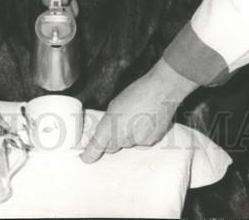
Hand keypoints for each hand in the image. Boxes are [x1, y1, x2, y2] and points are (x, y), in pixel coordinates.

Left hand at [80, 58, 197, 163]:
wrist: (162, 90)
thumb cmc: (139, 91)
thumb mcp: (116, 103)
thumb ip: (109, 120)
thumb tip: (108, 130)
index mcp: (109, 126)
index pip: (95, 148)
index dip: (89, 155)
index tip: (86, 157)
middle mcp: (122, 137)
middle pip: (112, 146)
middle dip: (113, 139)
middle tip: (120, 124)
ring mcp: (137, 142)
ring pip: (128, 144)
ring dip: (130, 136)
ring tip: (138, 118)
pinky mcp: (151, 142)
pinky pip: (142, 143)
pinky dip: (143, 135)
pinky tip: (147, 122)